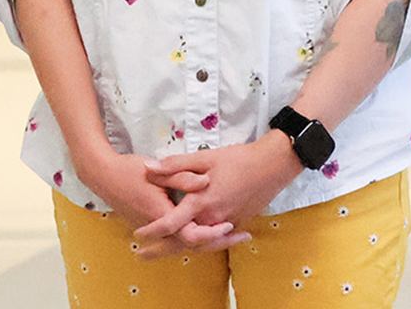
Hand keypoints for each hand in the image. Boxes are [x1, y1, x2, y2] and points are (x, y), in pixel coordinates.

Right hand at [74, 148, 246, 257]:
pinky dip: (197, 236)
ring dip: (211, 240)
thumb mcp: (156, 170)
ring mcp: (156, 229)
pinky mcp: (154, 226)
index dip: (213, 232)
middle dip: (220, 241)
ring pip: (187, 243)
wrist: (102, 177)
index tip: (232, 224)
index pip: (192, 233)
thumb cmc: (129, 171)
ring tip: (235, 234)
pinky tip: (213, 229)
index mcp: (162, 214)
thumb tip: (205, 181)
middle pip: (194, 244)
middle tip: (244, 236)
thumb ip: (182, 176)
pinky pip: (179, 237)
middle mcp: (160, 227)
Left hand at [132, 131, 301, 256]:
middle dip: (160, 249)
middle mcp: (213, 219)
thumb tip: (148, 167)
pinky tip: (192, 240)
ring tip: (162, 250)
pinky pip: (214, 240)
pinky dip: (200, 243)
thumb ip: (175, 165)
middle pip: (182, 242)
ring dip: (179, 248)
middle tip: (141, 253)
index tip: (138, 234)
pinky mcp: (237, 224)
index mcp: (201, 203)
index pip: (170, 223)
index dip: (152, 230)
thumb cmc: (238, 159)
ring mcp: (226, 224)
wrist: (273, 166)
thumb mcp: (205, 158)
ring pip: (198, 243)